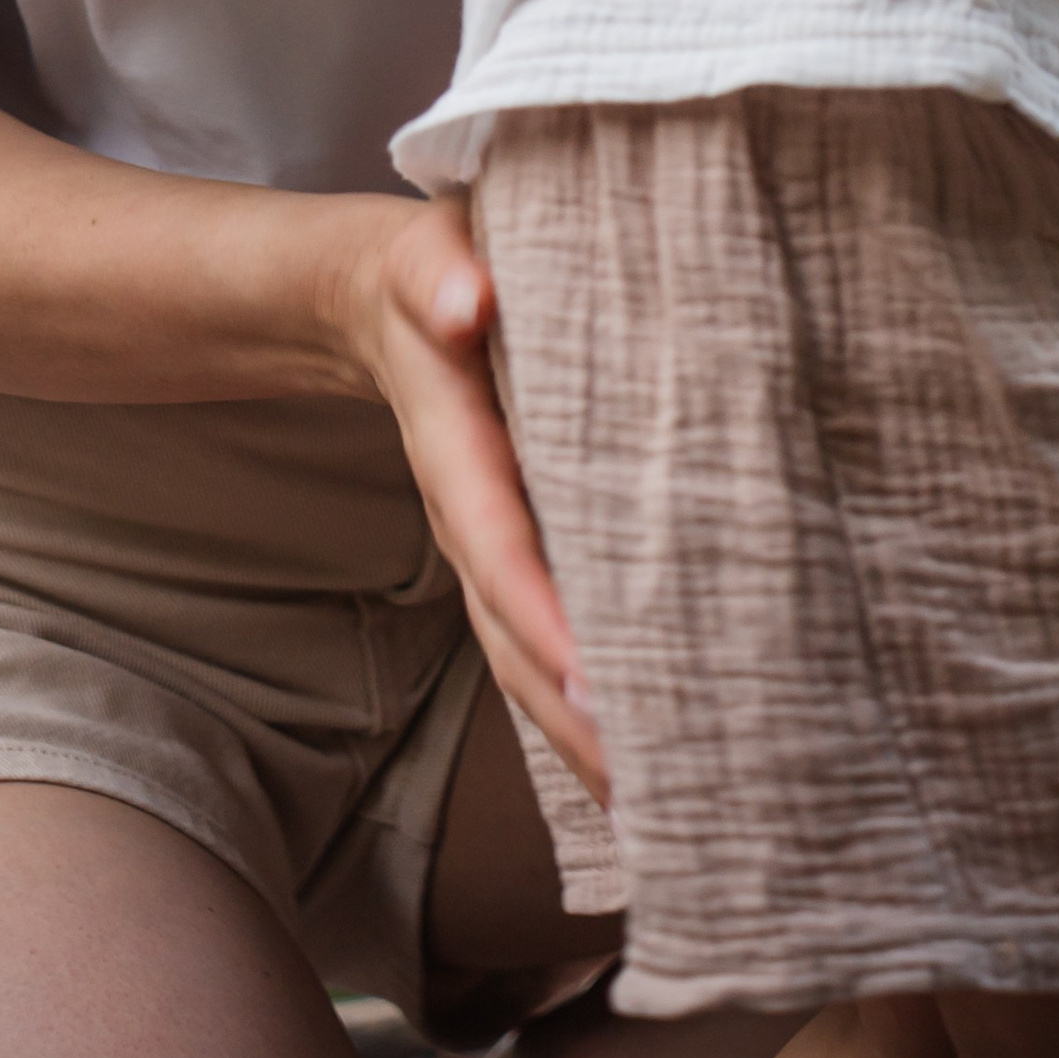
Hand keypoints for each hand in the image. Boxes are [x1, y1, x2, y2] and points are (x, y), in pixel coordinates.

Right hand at [328, 194, 608, 800]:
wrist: (389, 299)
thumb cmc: (433, 267)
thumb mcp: (433, 252)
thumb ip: (445, 272)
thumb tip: (469, 299)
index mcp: (458, 448)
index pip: (498, 542)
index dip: (538, 609)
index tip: (588, 675)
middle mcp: (471, 518)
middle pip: (512, 636)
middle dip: (572, 714)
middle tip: (653, 784)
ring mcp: (491, 547)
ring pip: (527, 660)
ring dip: (585, 734)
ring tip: (669, 805)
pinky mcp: (520, 556)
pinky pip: (545, 643)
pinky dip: (588, 707)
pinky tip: (651, 763)